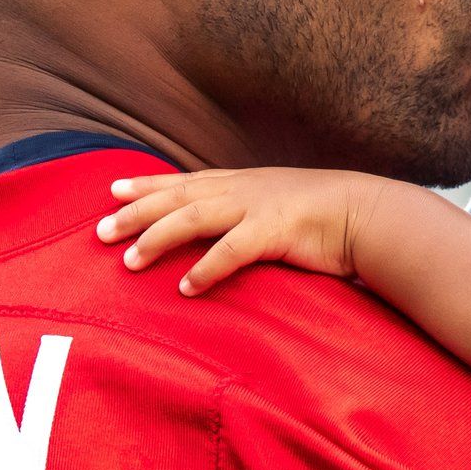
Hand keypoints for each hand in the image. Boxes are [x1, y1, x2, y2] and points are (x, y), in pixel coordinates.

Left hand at [96, 167, 396, 294]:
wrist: (371, 215)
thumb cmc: (327, 218)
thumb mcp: (279, 208)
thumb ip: (248, 216)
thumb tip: (223, 233)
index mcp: (243, 183)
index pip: (184, 181)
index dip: (147, 185)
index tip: (112, 190)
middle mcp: (243, 189)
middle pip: (176, 198)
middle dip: (135, 212)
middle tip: (99, 231)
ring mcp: (257, 207)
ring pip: (193, 218)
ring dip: (157, 239)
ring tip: (129, 262)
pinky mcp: (276, 231)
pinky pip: (232, 250)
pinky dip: (206, 268)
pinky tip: (185, 287)